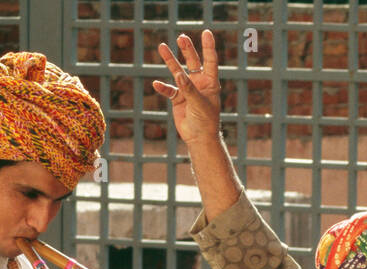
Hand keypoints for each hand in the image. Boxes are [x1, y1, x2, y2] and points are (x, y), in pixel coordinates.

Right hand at [153, 30, 221, 148]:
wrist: (199, 137)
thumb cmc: (205, 121)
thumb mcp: (199, 103)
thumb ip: (189, 88)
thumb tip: (178, 74)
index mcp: (210, 82)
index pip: (210, 61)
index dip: (208, 47)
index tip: (206, 33)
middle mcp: (199, 83)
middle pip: (192, 61)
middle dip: (187, 49)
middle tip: (182, 37)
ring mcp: (187, 90)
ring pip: (177, 71)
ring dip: (170, 60)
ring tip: (161, 47)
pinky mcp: (178, 99)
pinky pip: (168, 90)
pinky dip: (162, 87)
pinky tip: (157, 84)